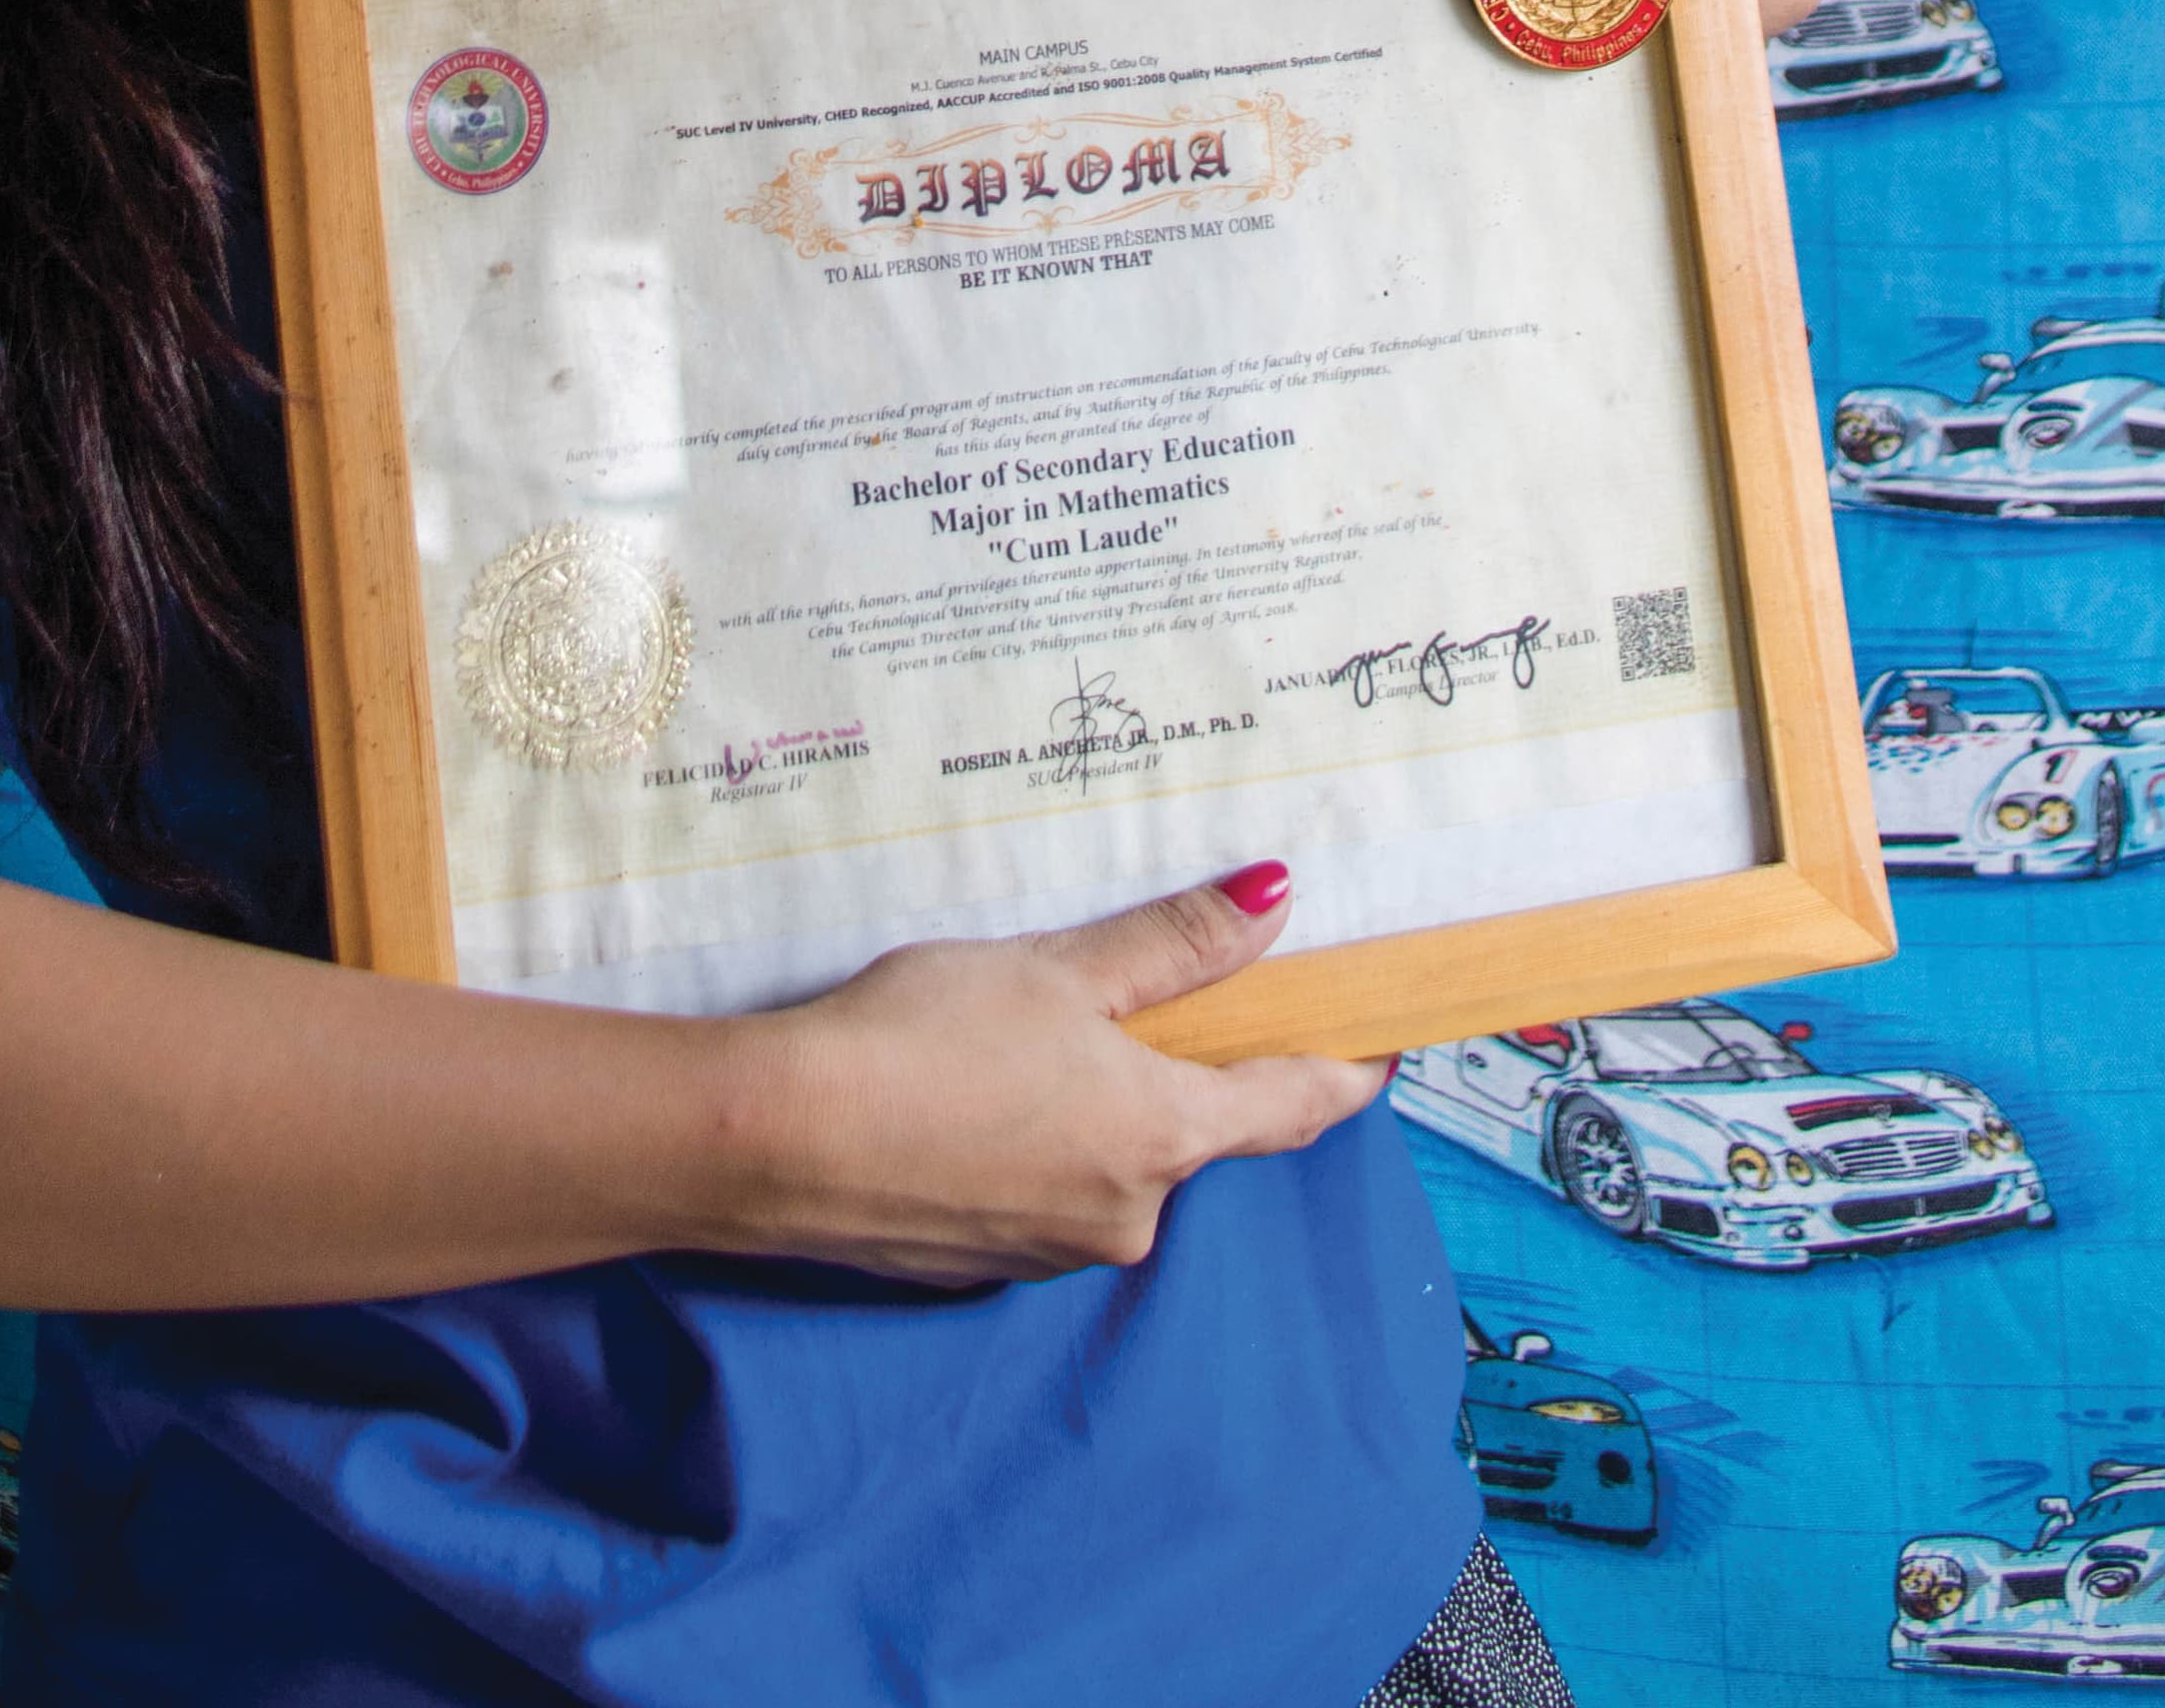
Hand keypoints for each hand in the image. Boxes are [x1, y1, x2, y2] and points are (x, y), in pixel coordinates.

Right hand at [718, 868, 1381, 1288]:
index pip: (1294, 1107)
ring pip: (1112, 1162)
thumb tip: (1275, 899)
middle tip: (1132, 992)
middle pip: (1190, 1132)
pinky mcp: (985, 1265)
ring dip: (1097, 1105)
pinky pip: (1043, 1192)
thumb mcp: (1058, 970)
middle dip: (1177, 1068)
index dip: (1346, 1071)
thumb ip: (1173, 945)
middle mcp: (1126, 1212)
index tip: (1384, 1042)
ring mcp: (1053, 1250)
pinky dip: (1034, 1143)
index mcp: (1161, 1137)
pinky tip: (971, 1093)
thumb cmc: (922, 1040)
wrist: (779, 1142)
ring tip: (1023, 1031)